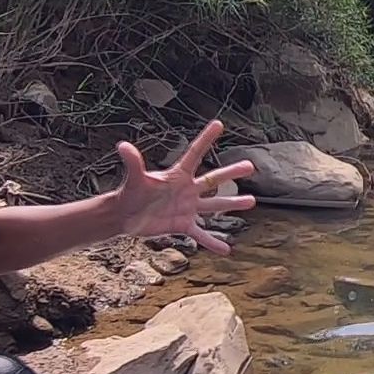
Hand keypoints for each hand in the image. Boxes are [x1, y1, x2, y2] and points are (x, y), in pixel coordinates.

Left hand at [112, 120, 256, 253]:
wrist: (124, 216)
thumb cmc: (129, 193)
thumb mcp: (134, 179)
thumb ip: (133, 163)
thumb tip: (123, 146)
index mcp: (177, 175)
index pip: (195, 153)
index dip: (206, 138)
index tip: (218, 124)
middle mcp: (187, 190)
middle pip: (213, 179)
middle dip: (231, 173)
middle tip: (250, 166)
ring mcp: (187, 208)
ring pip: (214, 206)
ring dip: (232, 204)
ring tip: (251, 200)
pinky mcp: (183, 225)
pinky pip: (201, 235)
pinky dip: (213, 243)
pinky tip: (226, 249)